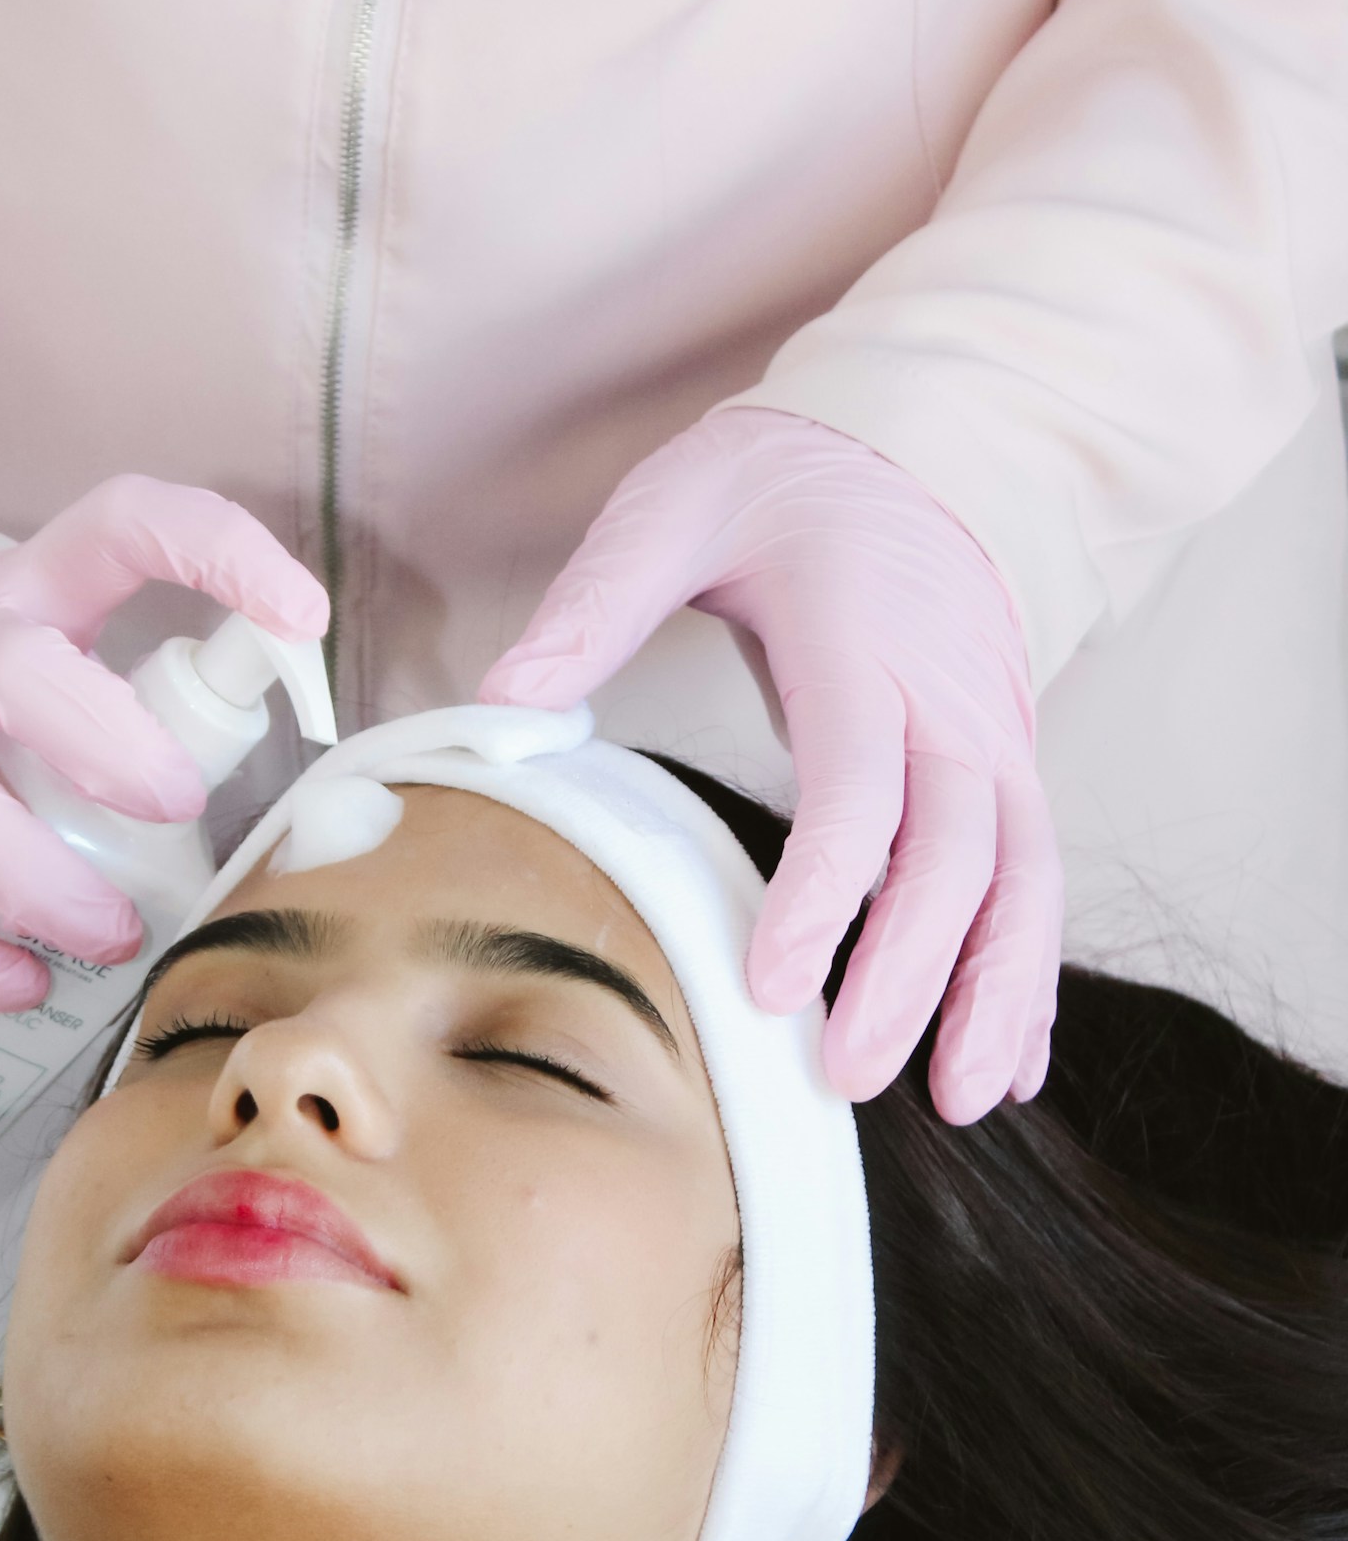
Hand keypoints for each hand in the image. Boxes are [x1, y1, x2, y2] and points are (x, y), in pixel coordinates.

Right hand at [0, 473, 327, 1009]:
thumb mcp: (49, 650)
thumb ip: (152, 695)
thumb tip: (316, 810)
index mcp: (25, 591)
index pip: (118, 525)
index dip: (213, 549)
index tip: (301, 612)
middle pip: (16, 670)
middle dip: (106, 742)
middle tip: (173, 805)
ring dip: (41, 881)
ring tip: (112, 936)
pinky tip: (17, 981)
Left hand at [480, 408, 1060, 1121]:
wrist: (918, 439)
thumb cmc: (780, 482)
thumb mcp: (673, 506)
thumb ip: (592, 603)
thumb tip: (501, 704)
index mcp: (865, 641)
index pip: (861, 783)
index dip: (827, 890)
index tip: (774, 984)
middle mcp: (953, 698)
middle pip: (960, 852)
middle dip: (913, 974)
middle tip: (843, 1076)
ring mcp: (996, 736)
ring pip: (1024, 878)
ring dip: (1001, 993)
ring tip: (961, 1101)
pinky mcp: (1010, 764)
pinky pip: (1039, 879)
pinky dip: (1031, 975)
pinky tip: (1012, 1061)